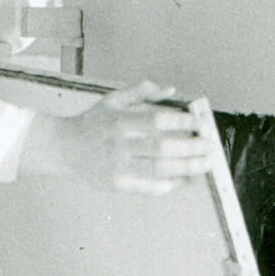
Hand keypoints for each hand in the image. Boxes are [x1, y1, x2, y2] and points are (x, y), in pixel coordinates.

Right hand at [24, 83, 216, 194]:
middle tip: (210, 146)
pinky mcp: (117, 183)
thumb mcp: (113, 99)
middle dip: (191, 147)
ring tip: (205, 164)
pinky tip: (184, 180)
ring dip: (187, 168)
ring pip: (159, 168)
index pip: (157, 120)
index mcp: (121, 119)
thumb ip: (141, 92)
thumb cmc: (92, 123)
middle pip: (162, 147)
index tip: (199, 123)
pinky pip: (148, 186)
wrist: (64, 149)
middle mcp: (120, 143)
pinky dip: (168, 184)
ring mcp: (118, 165)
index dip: (181, 122)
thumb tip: (170, 89)